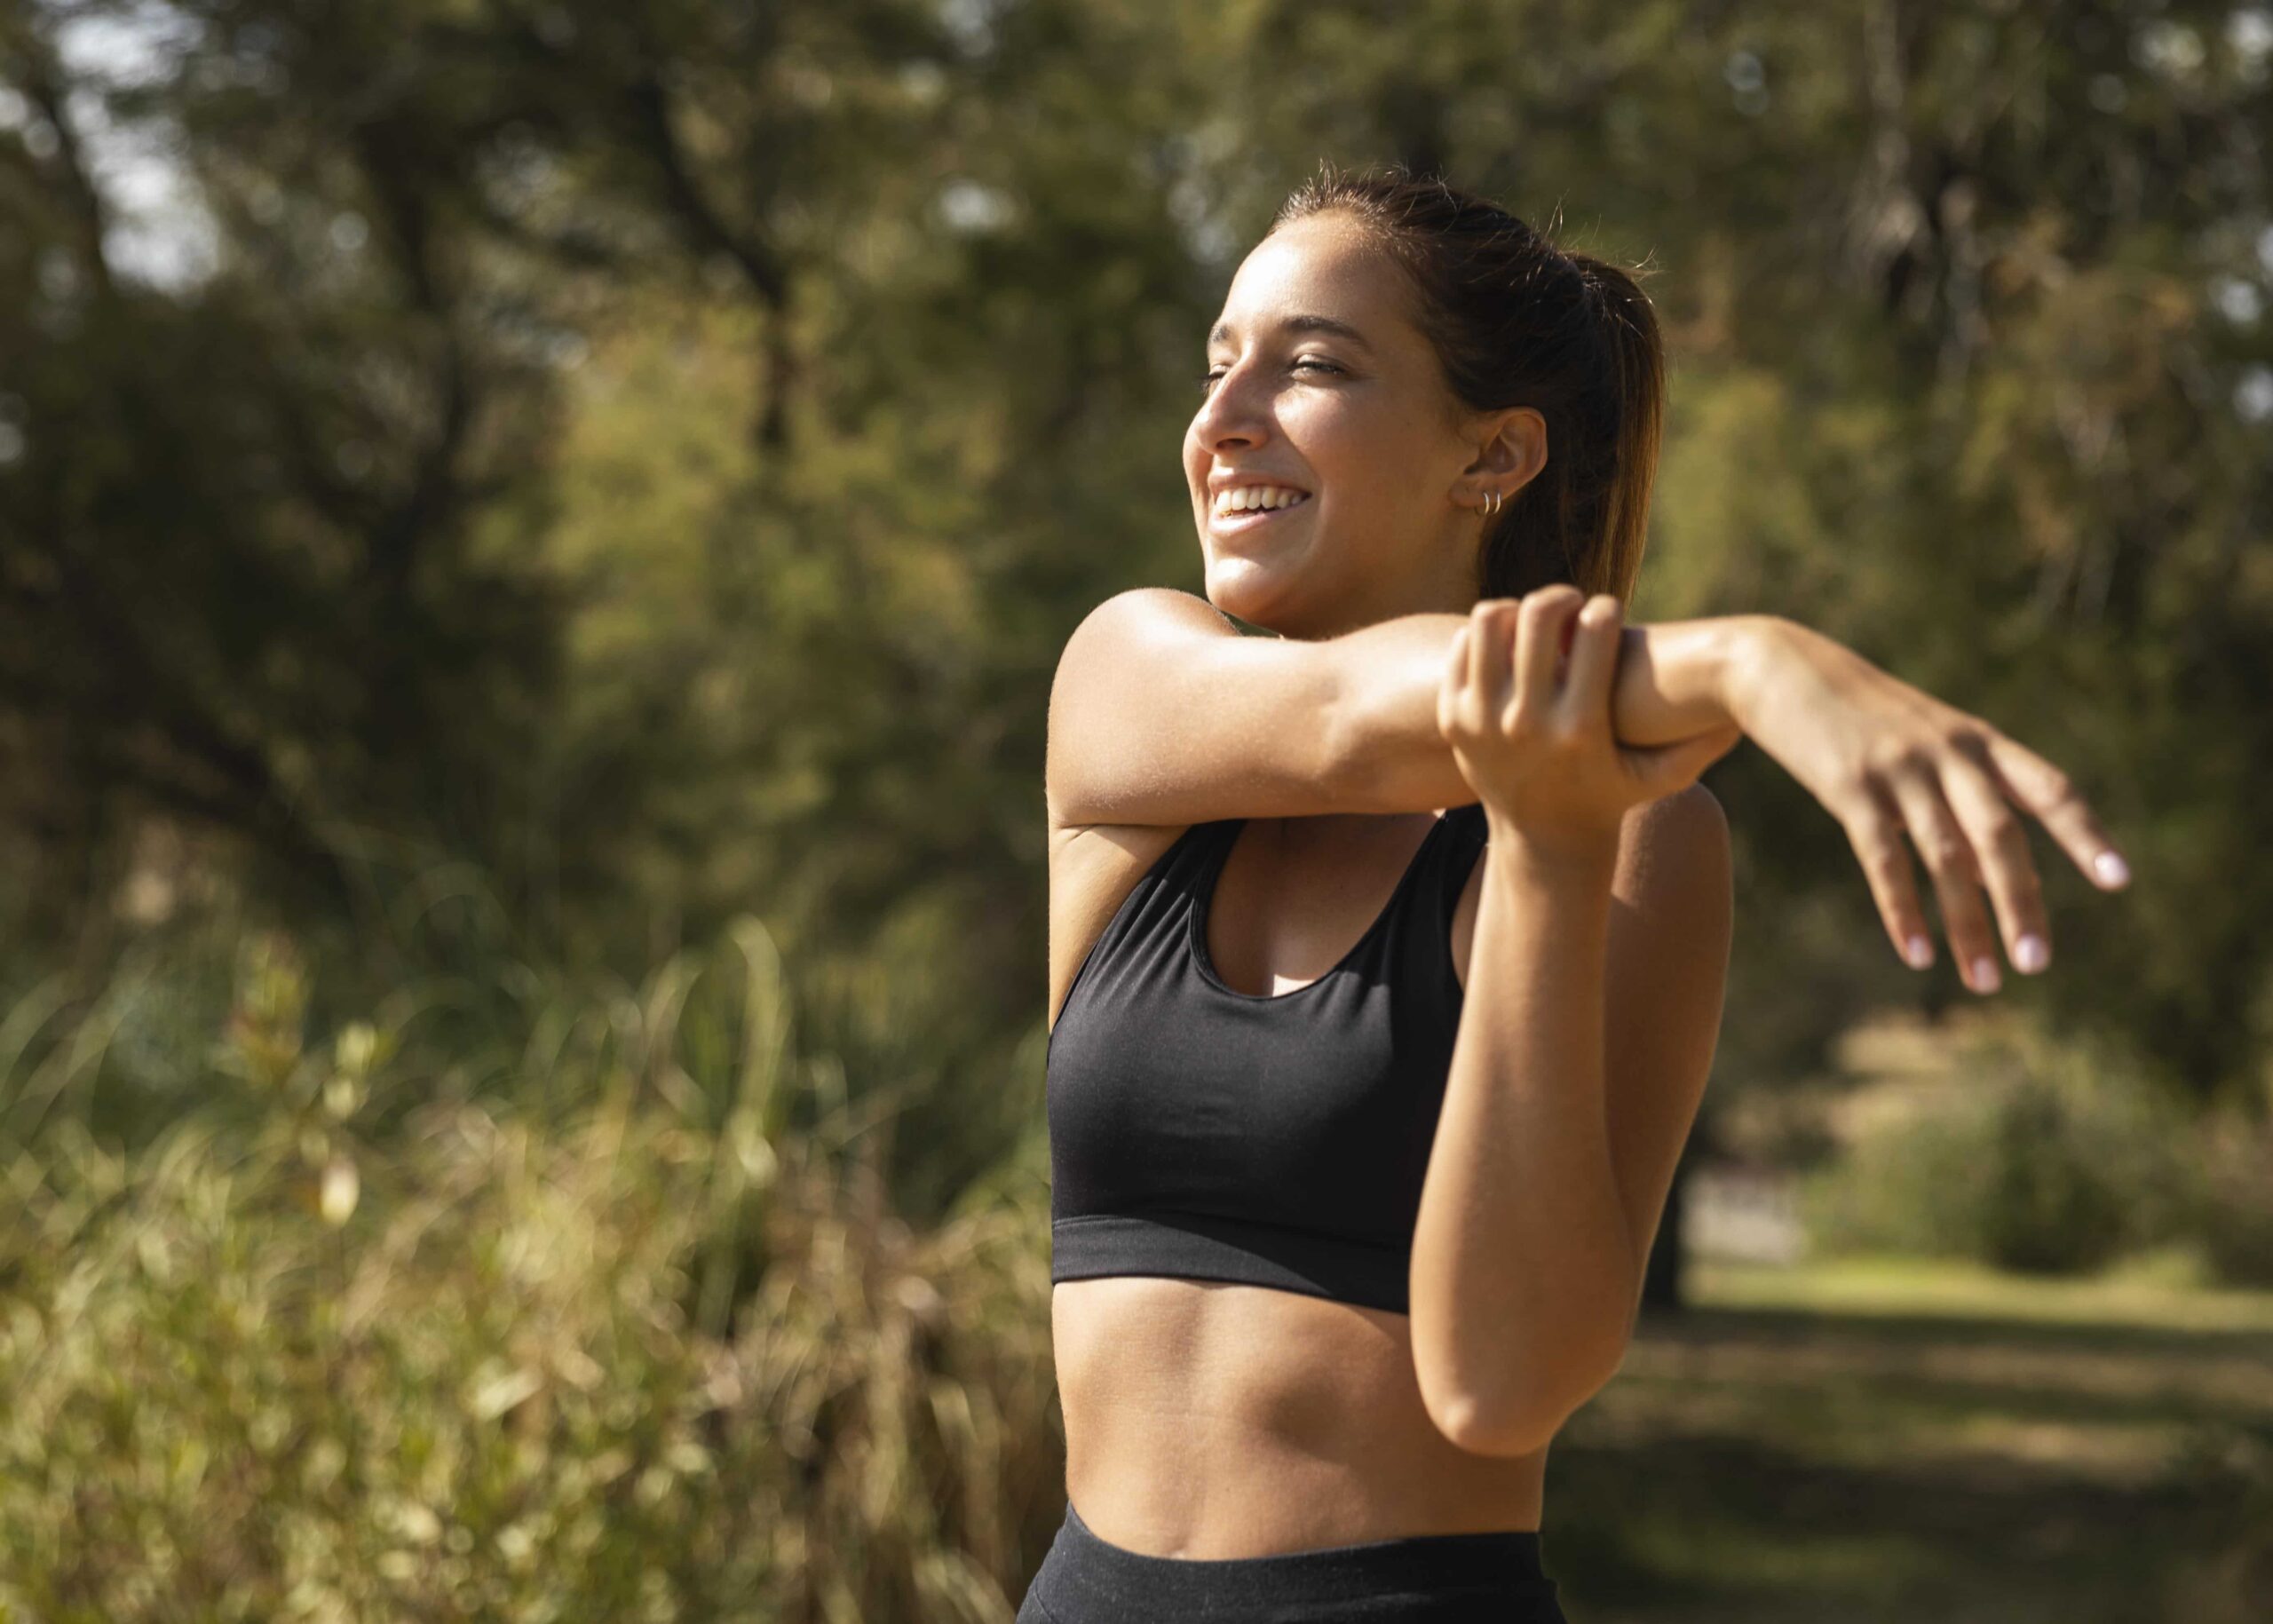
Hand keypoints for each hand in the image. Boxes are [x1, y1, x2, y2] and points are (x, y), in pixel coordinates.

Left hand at [1438, 587, 1745, 866]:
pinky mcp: (1454, 719)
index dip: (1604, 609)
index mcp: (1580, 727)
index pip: (1592, 630)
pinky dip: (1485, 637)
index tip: (1608, 613)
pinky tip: (1510, 646)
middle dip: (1559, 597)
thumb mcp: (1659, 777)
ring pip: (1489, 621)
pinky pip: (1462, 648)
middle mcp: (1526, 722)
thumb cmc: (1611, 796)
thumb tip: (1742, 711)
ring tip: (1537, 623)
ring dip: (1515, 610)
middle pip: (1535, 615)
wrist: (1540, 840)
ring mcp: (1482, 720)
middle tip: (1571, 605)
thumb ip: (1700, 745)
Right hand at [1726, 616, 2131, 991]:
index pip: (2050, 789)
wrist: (1783, 667)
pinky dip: (1903, 911)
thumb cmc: (1863, 716)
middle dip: (2022, 902)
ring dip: (1968, 924)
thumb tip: (1996, 876)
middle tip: (2037, 963)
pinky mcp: (1848, 786)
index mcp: (1979, 742)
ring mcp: (1898, 769)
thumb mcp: (1927, 741)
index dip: (2086, 835)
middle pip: (2000, 835)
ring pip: (1946, 856)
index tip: (2119, 881)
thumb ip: (1966, 796)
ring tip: (1984, 979)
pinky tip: (1917, 954)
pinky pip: (1882, 858)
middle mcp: (1948, 754)